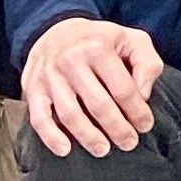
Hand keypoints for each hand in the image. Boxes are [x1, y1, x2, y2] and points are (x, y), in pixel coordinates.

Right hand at [22, 15, 161, 157]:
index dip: (137, 111)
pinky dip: (51, 136)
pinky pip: (39, 117)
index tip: (145, 126)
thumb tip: (143, 96)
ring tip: (103, 149)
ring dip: (88, 136)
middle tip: (129, 143)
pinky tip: (65, 149)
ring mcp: (50, 76)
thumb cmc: (101, 41)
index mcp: (99, 47)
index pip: (122, 88)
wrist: (56, 31)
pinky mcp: (33, 88)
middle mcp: (72, 60)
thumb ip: (146, 64)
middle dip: (117, 128)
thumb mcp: (132, 40)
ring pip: (70, 114)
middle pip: (98, 104)